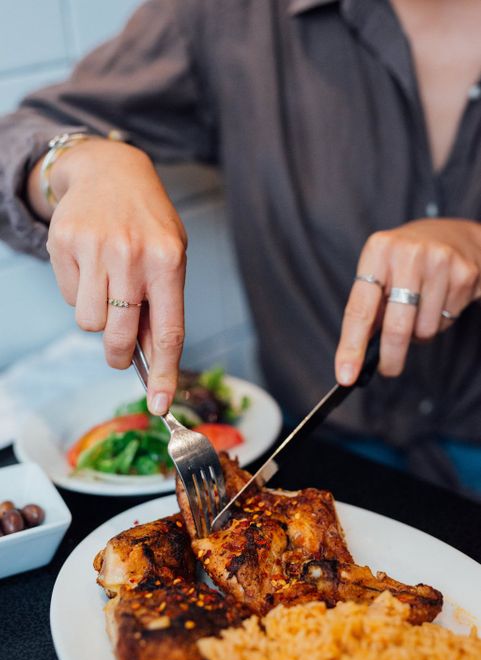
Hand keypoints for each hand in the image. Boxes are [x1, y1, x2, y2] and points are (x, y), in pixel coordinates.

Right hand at [28, 138, 186, 414]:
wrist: (109, 171)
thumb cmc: (147, 223)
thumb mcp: (170, 258)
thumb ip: (162, 306)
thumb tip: (151, 360)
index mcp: (168, 262)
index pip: (168, 332)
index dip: (164, 374)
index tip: (160, 405)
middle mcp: (132, 255)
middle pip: (119, 336)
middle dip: (117, 353)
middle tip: (118, 351)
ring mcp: (95, 248)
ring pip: (87, 322)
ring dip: (97, 317)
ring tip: (107, 287)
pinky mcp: (63, 243)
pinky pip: (68, 298)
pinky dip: (79, 293)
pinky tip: (90, 267)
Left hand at [335, 218, 480, 383]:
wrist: (454, 235)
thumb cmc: (406, 261)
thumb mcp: (380, 271)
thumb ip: (368, 307)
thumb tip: (357, 356)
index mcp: (377, 251)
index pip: (359, 309)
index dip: (351, 346)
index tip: (346, 375)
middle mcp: (407, 254)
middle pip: (395, 327)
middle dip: (391, 357)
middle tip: (388, 369)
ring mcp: (439, 262)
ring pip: (424, 330)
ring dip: (420, 333)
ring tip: (420, 310)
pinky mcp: (465, 274)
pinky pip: (446, 322)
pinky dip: (440, 321)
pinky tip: (440, 300)